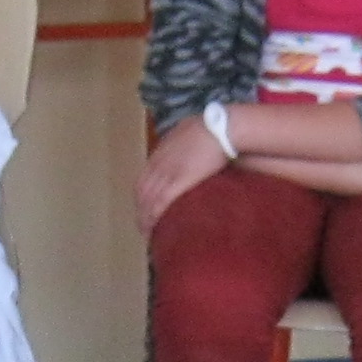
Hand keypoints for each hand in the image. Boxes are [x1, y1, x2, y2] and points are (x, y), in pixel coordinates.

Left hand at [136, 115, 229, 231]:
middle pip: (142, 191)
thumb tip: (188, 151)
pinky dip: (154, 216)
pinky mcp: (179, 181)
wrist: (221, 128)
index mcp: (162, 152)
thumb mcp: (189, 131)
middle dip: (140, 210)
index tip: (143, 208)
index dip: (141, 196)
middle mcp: (160, 163)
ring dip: (145, 217)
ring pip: (148, 199)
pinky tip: (154, 227)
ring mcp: (168, 172)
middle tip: (143, 226)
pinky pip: (160, 202)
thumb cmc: (212, 128)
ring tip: (148, 233)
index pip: (143, 179)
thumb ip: (182, 144)